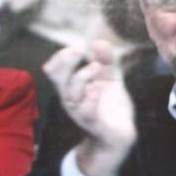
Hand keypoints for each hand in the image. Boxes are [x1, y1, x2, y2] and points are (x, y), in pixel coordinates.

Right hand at [43, 40, 135, 175]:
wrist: (121, 133)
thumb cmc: (110, 105)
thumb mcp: (110, 78)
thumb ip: (106, 60)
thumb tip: (98, 42)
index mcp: (72, 87)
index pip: (54, 70)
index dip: (61, 56)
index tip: (77, 46)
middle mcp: (71, 99)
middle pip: (57, 78)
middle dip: (65, 61)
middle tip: (79, 49)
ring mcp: (81, 112)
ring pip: (70, 94)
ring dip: (81, 76)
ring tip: (96, 67)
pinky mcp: (94, 123)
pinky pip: (86, 111)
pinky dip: (91, 98)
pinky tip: (99, 88)